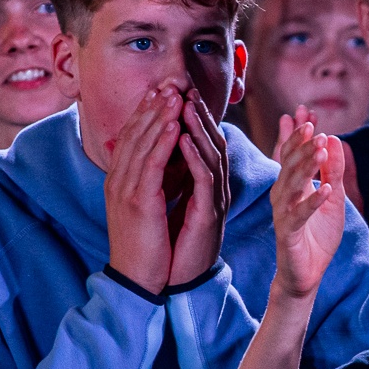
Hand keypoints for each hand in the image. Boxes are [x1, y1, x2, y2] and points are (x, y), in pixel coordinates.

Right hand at [104, 86, 183, 293]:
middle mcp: (117, 180)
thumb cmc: (147, 247)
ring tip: (174, 94)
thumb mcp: (149, 207)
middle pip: (134, 133)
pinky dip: (162, 141)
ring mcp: (125, 190)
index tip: (160, 92)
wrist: (137, 281)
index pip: (131, 138)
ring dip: (159, 116)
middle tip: (168, 83)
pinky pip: (151, 164)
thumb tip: (171, 157)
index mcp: (119, 181)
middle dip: (152, 107)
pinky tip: (174, 124)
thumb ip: (155, 181)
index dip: (145, 113)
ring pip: (142, 143)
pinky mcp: (138, 202)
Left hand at [166, 91, 231, 289]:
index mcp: (201, 184)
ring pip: (211, 155)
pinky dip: (196, 157)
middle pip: (210, 141)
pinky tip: (185, 139)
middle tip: (184, 87)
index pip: (199, 141)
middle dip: (197, 113)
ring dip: (198, 128)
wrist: (165, 281)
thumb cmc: (164, 244)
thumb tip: (154, 148)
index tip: (173, 92)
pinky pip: (206, 180)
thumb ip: (167, 175)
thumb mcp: (163, 201)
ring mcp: (214, 201)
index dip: (189, 116)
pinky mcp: (210, 215)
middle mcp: (212, 188)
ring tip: (185, 104)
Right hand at [270, 107, 348, 301]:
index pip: (291, 153)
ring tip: (320, 149)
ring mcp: (283, 213)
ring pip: (292, 185)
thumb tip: (333, 139)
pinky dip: (313, 201)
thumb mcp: (334, 198)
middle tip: (312, 124)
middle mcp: (283, 195)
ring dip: (306, 167)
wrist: (308, 273)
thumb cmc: (318, 235)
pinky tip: (326, 189)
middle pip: (289, 164)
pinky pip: (300, 214)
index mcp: (292, 185)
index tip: (305, 110)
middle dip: (301, 143)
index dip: (297, 132)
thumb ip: (333, 170)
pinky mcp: (288, 233)